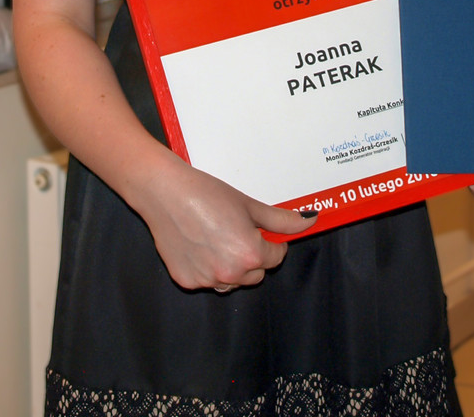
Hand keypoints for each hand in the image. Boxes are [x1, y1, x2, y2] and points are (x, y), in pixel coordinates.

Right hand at [132, 156, 317, 290]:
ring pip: (231, 280)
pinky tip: (197, 244)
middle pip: (255, 274)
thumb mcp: (249, 204)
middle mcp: (229, 273)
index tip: (259, 230)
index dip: (270, 242)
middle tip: (235, 231)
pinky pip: (207, 280)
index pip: (276, 258)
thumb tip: (309, 221)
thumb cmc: (206, 194)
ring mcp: (206, 280)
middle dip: (252, 256)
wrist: (164, 192)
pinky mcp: (186, 281)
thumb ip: (282, 220)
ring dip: (230, 265)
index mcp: (250, 255)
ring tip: (214, 236)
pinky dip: (206, 267)